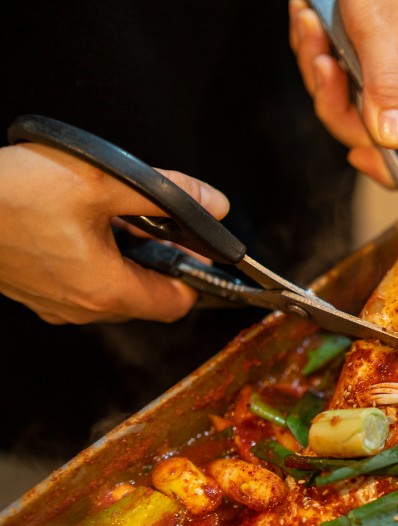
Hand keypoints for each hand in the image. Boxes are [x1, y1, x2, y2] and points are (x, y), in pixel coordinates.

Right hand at [0, 143, 230, 323]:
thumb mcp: (103, 181)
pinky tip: (81, 221)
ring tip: (115, 213)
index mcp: (106, 292)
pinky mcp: (33, 290)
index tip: (197, 246)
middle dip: (159, 259)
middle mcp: (81, 308)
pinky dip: (96, 256)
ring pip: (113, 287)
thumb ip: (168, 194)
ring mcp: (54, 303)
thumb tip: (215, 204)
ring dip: (126, 256)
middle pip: (147, 295)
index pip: (177, 303)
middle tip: (154, 219)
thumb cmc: (12, 193)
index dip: (196, 274)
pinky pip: (81, 281)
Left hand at [289, 0, 397, 185]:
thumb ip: (389, 84)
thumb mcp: (385, 25)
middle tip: (324, 64)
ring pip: (344, 106)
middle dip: (336, 103)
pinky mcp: (359, 60)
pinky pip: (329, 78)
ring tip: (312, 27)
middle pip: (374, 135)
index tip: (360, 155)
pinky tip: (310, 19)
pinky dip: (312, 50)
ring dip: (317, 69)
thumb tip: (393, 141)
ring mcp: (386, 74)